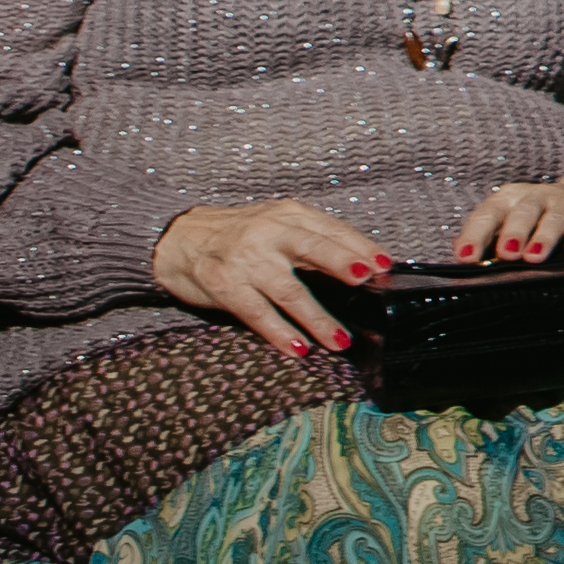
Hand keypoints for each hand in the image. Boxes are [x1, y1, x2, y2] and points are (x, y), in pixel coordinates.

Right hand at [155, 195, 394, 357]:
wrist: (178, 239)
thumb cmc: (238, 234)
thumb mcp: (277, 225)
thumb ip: (313, 240)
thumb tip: (361, 266)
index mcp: (288, 215)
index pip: (331, 229)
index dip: (359, 246)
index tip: (385, 264)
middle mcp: (268, 232)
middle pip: (313, 248)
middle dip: (343, 262)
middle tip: (367, 279)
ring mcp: (246, 260)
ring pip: (289, 290)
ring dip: (317, 318)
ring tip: (340, 340)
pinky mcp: (224, 285)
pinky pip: (257, 312)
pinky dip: (280, 332)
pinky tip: (298, 348)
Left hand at [448, 163, 563, 263]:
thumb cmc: (539, 217)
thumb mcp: (510, 221)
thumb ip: (487, 237)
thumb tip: (460, 255)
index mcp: (510, 199)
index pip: (489, 214)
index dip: (476, 235)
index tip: (466, 257)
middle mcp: (537, 197)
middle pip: (524, 211)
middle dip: (514, 231)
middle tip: (507, 253)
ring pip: (555, 217)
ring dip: (545, 236)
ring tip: (535, 256)